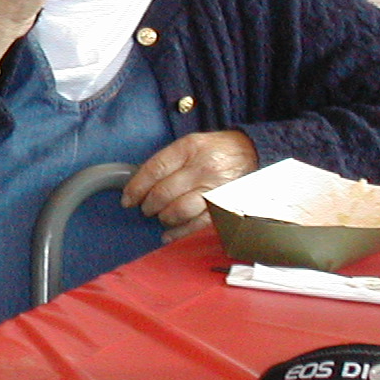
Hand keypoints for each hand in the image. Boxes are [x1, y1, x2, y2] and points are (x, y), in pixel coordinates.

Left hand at [123, 129, 257, 240]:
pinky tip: (168, 235)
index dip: (136, 188)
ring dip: (164, 217)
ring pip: (179, 210)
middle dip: (148, 205)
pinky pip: (198, 223)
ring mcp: (215, 188)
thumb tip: (138, 185)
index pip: (154, 170)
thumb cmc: (213, 150)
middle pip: (164, 192)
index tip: (128, 199)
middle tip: (145, 209)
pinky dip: (180, 232)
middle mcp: (202, 168)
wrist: (251, 150)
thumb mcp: (188, 145)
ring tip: (160, 217)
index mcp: (188, 148)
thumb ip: (166, 162)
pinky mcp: (226, 205)